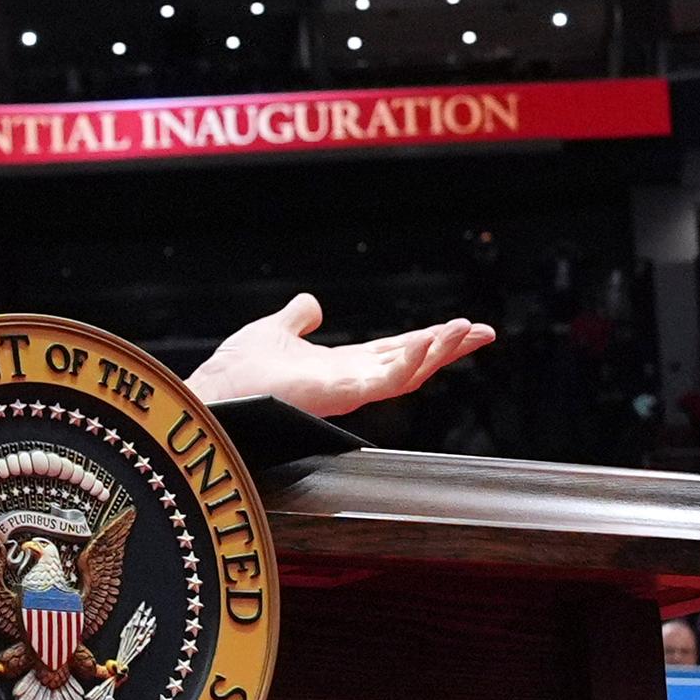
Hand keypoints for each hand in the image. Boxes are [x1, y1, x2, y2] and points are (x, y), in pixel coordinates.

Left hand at [188, 294, 491, 418]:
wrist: (213, 393)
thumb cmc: (237, 372)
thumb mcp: (275, 331)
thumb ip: (297, 319)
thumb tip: (311, 304)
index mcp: (342, 367)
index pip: (396, 350)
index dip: (429, 339)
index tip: (461, 326)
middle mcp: (351, 382)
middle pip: (412, 363)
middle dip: (450, 348)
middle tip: (486, 331)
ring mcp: (347, 391)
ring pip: (407, 374)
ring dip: (439, 352)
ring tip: (467, 330)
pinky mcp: (339, 395)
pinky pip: (384, 380)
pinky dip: (409, 361)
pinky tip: (429, 340)